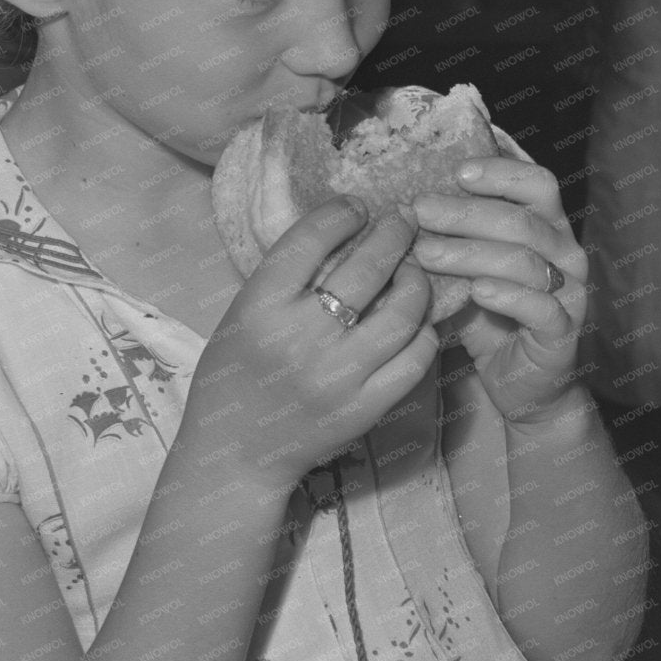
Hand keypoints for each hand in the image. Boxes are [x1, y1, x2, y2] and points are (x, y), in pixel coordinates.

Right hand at [190, 197, 439, 483]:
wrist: (236, 454)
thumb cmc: (236, 376)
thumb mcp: (243, 317)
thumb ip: (287, 280)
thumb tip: (346, 232)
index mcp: (259, 308)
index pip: (308, 241)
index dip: (341, 214)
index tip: (359, 207)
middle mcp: (299, 338)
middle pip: (366, 269)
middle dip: (394, 234)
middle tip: (405, 220)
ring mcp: (338, 375)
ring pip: (402, 312)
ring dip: (417, 280)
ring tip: (414, 269)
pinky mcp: (367, 407)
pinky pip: (415, 357)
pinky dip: (424, 331)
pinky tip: (417, 320)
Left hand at [409, 157, 586, 425]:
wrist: (520, 383)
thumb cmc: (491, 318)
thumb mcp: (468, 270)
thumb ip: (452, 239)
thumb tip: (398, 209)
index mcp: (549, 229)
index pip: (538, 184)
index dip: (501, 172)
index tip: (456, 172)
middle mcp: (567, 254)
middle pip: (523, 220)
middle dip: (467, 213)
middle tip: (420, 211)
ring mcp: (571, 293)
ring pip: (526, 261)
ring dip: (472, 253)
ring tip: (427, 254)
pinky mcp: (564, 332)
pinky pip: (541, 308)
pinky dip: (508, 296)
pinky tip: (476, 291)